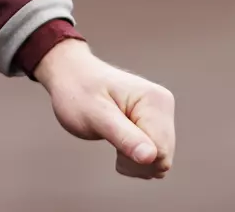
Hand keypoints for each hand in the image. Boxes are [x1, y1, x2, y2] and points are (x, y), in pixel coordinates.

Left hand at [33, 38, 175, 179]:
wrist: (70, 74)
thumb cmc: (78, 92)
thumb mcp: (95, 116)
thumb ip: (124, 137)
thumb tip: (151, 157)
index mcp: (155, 101)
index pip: (160, 153)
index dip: (134, 159)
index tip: (111, 137)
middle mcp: (164, 106)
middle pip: (162, 158)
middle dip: (134, 160)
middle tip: (109, 136)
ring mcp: (161, 114)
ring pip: (159, 160)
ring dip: (133, 159)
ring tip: (112, 135)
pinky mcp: (155, 122)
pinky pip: (154, 155)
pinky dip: (134, 155)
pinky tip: (118, 138)